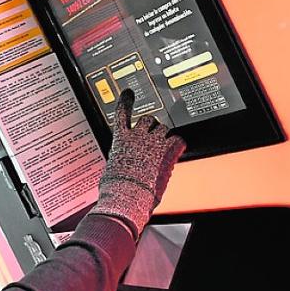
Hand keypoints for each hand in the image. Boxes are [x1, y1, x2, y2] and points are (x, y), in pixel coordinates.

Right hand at [91, 90, 185, 238]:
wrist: (126, 196)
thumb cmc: (115, 189)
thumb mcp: (110, 169)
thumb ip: (117, 159)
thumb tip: (116, 166)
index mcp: (120, 139)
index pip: (122, 113)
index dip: (126, 101)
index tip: (129, 94)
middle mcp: (136, 136)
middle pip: (147, 119)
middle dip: (151, 126)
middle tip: (153, 137)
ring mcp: (152, 142)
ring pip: (163, 128)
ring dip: (164, 136)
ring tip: (162, 148)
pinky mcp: (166, 151)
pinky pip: (178, 140)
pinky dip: (178, 144)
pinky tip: (177, 150)